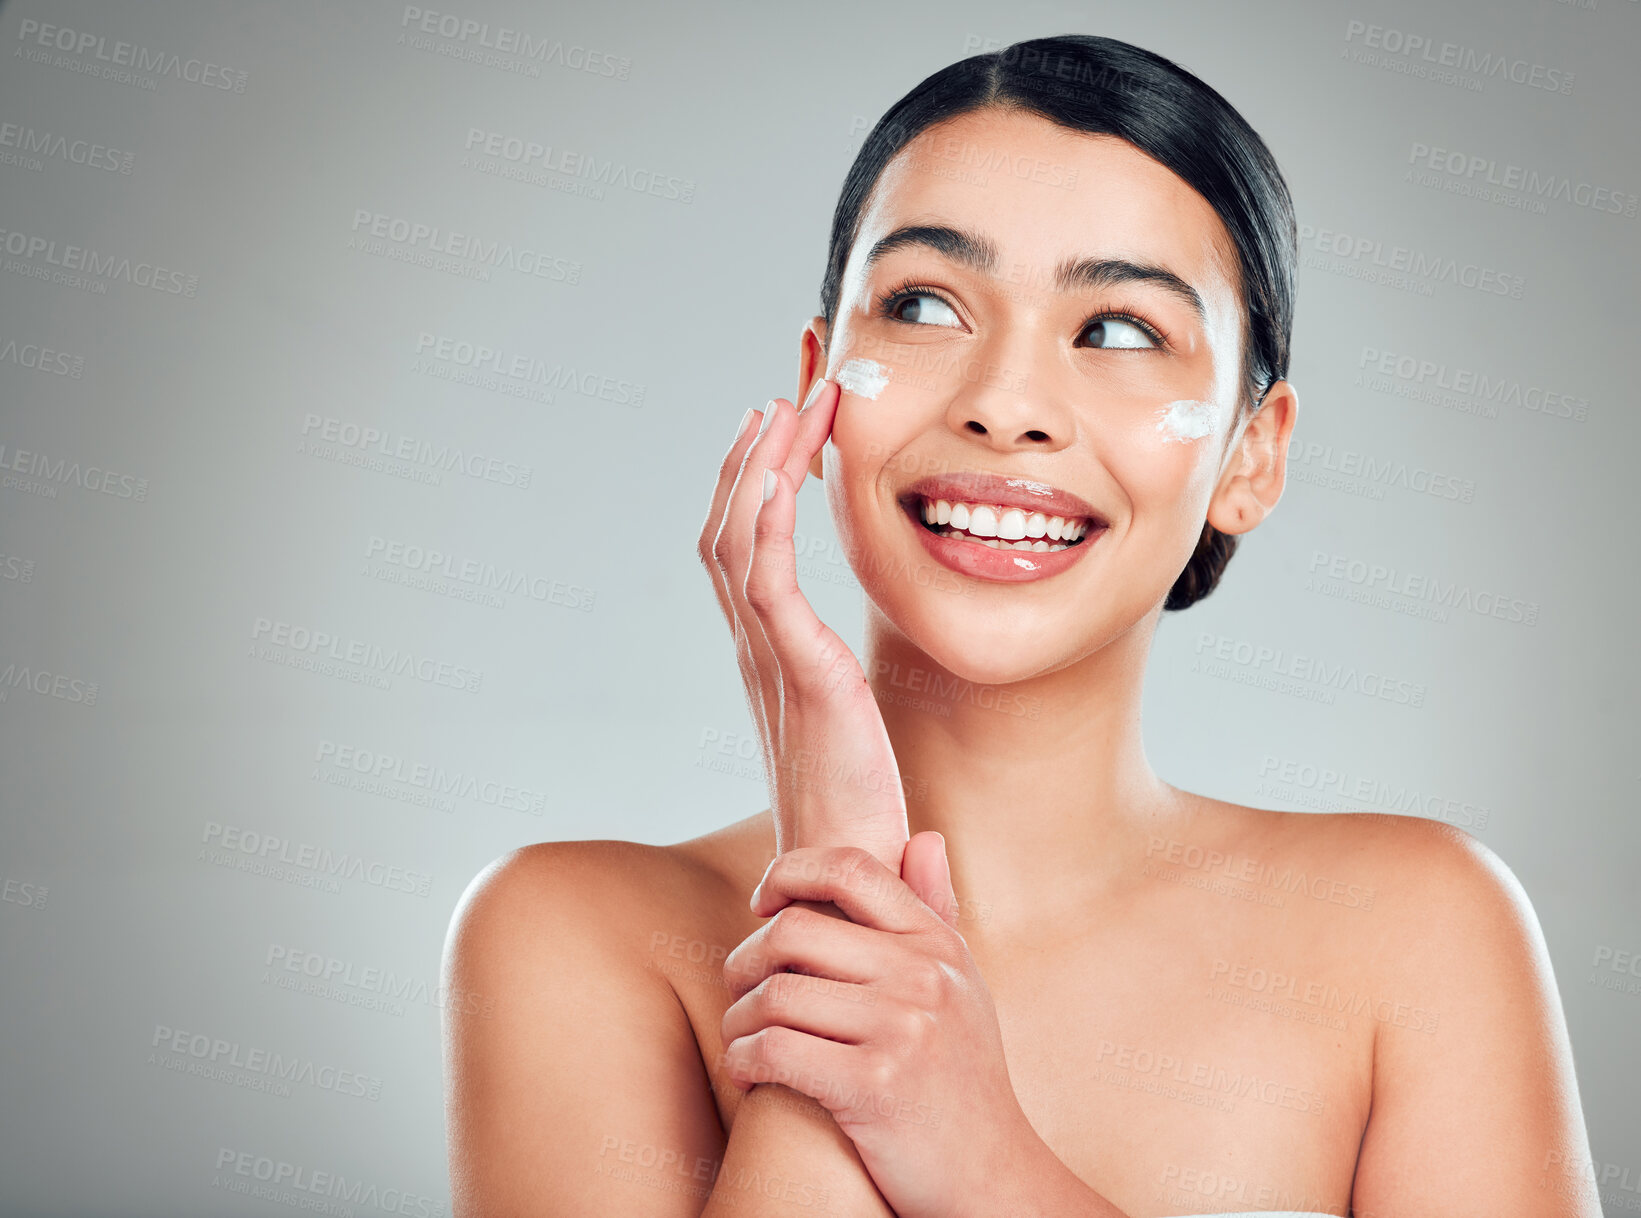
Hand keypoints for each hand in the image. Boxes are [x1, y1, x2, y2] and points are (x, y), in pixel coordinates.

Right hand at [697, 381, 909, 869]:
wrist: (842, 873)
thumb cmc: (853, 812)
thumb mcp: (848, 728)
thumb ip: (840, 690)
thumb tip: (855, 672)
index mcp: (767, 653)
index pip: (744, 545)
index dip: (754, 481)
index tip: (780, 426)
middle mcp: (755, 647)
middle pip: (730, 526)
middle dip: (754, 454)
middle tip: (783, 392)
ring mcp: (770, 658)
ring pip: (739, 539)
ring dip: (760, 466)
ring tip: (787, 406)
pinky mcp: (800, 673)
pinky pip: (768, 580)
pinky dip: (769, 518)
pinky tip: (788, 469)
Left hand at [718, 838, 1058, 1217]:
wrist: (993, 1178)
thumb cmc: (963, 1080)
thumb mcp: (963, 987)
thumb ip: (937, 912)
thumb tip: (926, 837)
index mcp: (939, 943)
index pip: (851, 868)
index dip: (790, 870)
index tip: (762, 903)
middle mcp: (924, 976)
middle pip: (793, 930)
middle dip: (745, 961)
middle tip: (739, 990)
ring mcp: (901, 1029)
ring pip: (774, 994)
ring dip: (738, 1020)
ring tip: (742, 1040)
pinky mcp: (873, 1087)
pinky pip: (773, 1051)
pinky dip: (742, 1062)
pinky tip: (748, 1075)